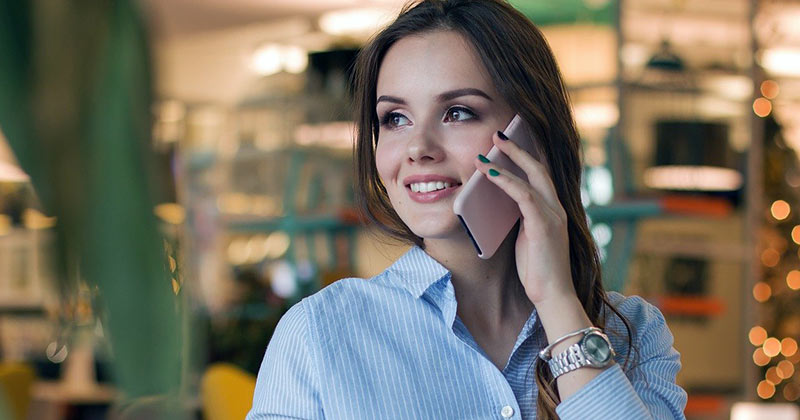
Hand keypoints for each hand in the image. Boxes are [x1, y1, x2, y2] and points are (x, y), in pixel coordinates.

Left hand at [474, 131, 575, 304]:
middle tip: (498, 134)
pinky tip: (490, 173)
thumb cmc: (537, 270)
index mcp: (552, 210)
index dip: (526, 156)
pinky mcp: (544, 225)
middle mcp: (556, 208)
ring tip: (487, 150)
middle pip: (539, 168)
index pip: (540, 175)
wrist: (553, 296)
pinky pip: (524, 196)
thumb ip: (519, 218)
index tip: (509, 142)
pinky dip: (506, 182)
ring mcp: (553, 215)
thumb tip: (498, 202)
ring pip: (532, 177)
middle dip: (518, 149)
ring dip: (507, 161)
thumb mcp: (525, 237)